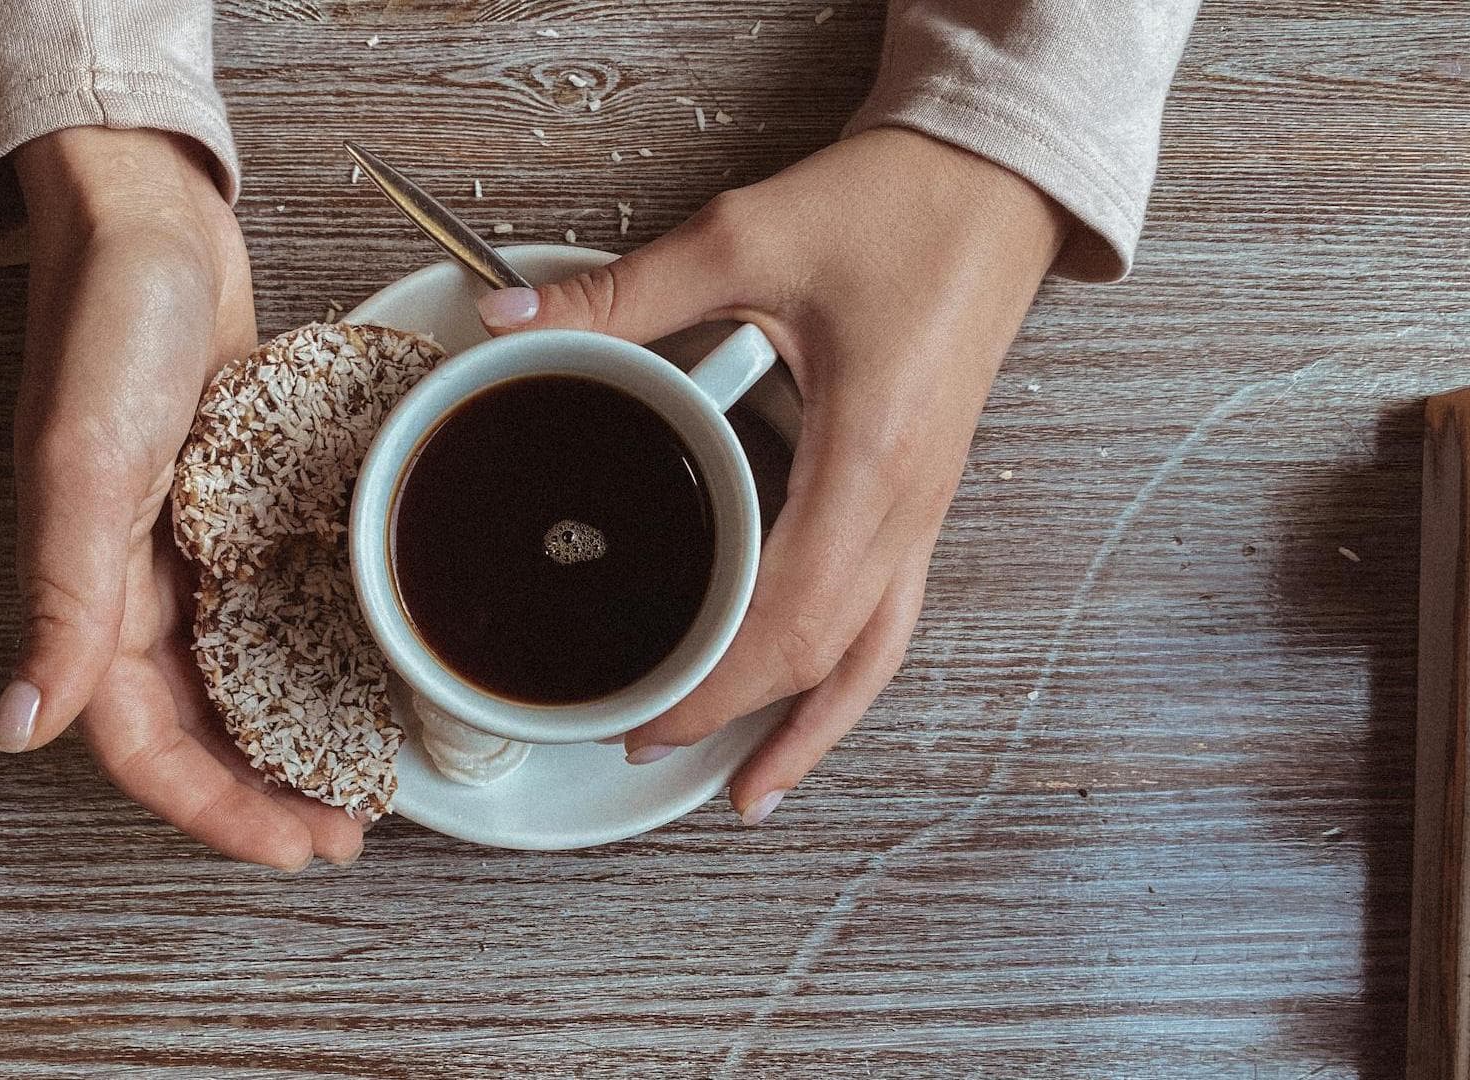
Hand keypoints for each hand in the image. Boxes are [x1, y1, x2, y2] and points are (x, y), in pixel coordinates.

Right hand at [0, 127, 364, 870]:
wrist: (150, 217)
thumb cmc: (109, 320)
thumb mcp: (85, 464)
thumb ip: (60, 600)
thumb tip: (17, 728)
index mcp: (88, 587)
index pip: (144, 744)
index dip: (214, 811)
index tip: (294, 849)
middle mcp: (134, 583)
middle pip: (197, 727)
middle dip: (265, 793)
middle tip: (344, 834)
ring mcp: (187, 547)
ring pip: (237, 677)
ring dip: (289, 734)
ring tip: (360, 777)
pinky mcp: (233, 505)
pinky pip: (270, 606)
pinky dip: (310, 649)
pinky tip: (360, 668)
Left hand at [475, 128, 1065, 824]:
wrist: (996, 181)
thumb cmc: (901, 208)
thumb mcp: (749, 238)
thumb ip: (626, 291)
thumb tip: (511, 320)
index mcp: (872, 458)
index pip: (790, 615)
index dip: (716, 683)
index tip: (647, 715)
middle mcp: (910, 502)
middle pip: (831, 655)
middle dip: (742, 716)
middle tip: (653, 746)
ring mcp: (926, 504)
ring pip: (877, 652)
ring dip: (815, 726)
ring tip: (755, 786)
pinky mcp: (923, 490)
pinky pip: (889, 609)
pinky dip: (844, 667)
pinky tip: (808, 686)